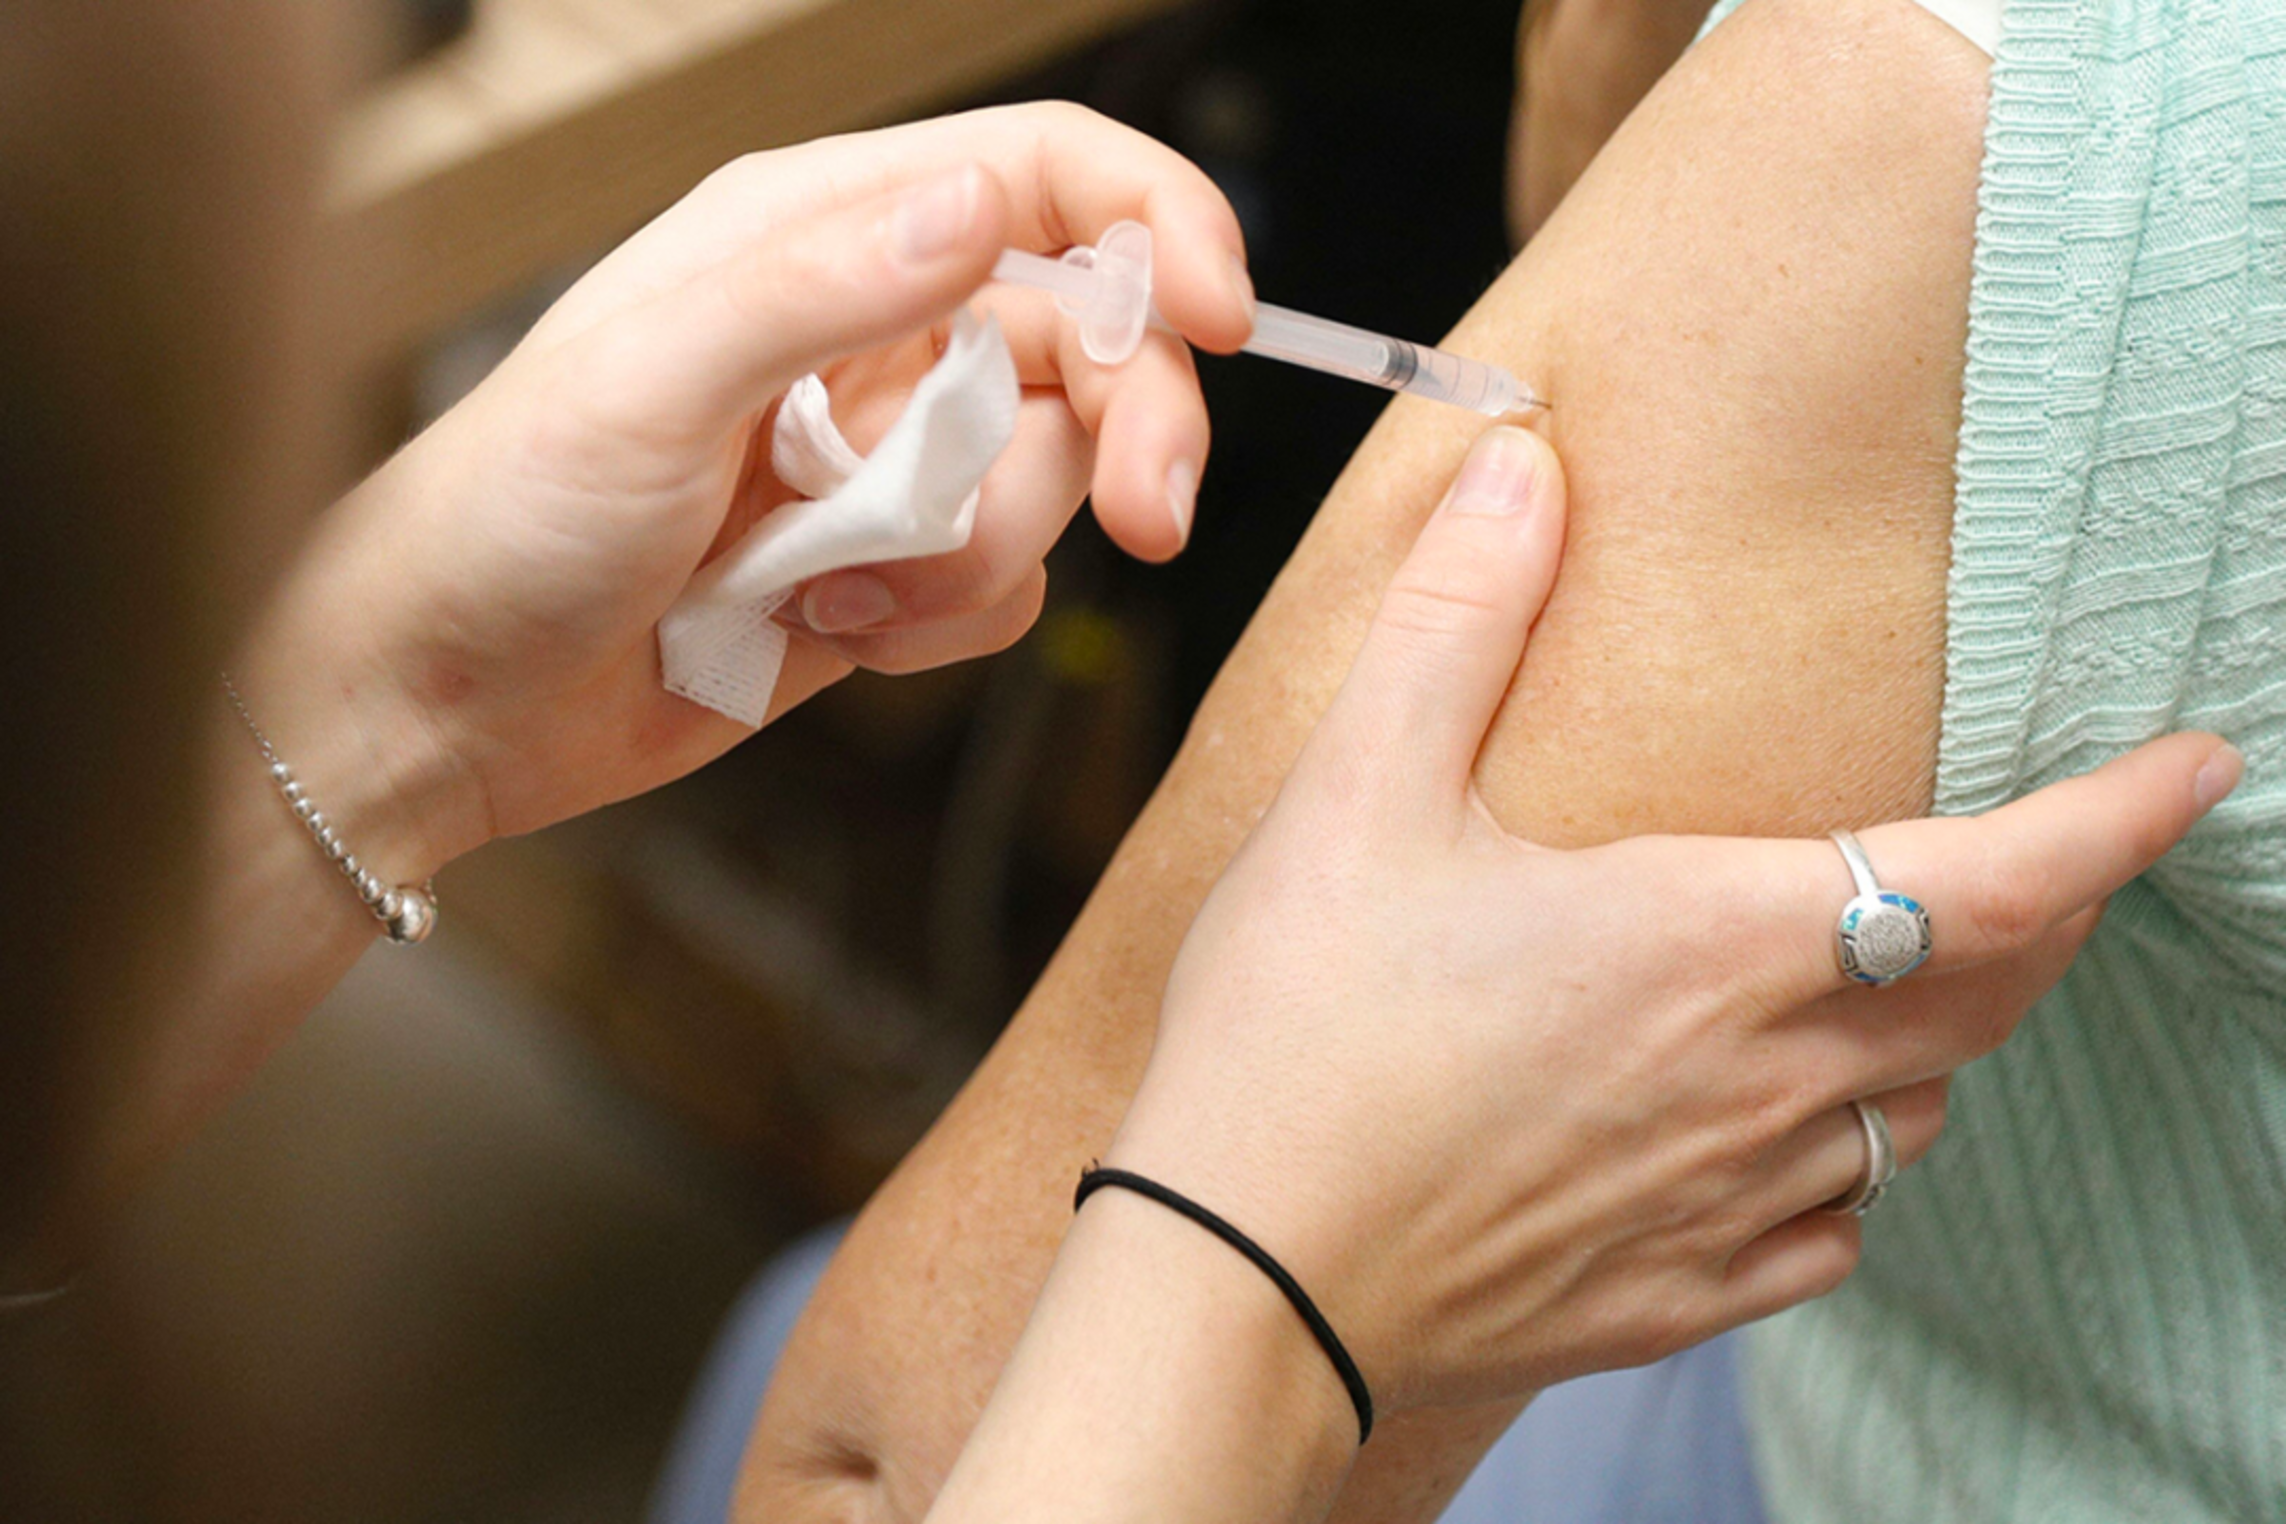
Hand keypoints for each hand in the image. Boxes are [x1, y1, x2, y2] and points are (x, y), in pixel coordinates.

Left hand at [242, 104, 1253, 876]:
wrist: (445, 704)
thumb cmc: (499, 522)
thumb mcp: (649, 381)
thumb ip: (825, 283)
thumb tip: (985, 203)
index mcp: (813, 233)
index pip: (1042, 177)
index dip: (1157, 227)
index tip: (1223, 318)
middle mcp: (864, 331)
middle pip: (1087, 340)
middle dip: (1131, 428)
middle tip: (1153, 521)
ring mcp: (880, 459)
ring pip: (1051, 480)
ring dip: (981, 554)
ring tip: (843, 591)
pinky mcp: (884, 572)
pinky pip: (1004, 588)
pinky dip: (946, 624)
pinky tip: (833, 633)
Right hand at [1106, 425, 2239, 1414]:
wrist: (1240, 1280)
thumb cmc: (1296, 1038)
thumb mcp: (1356, 794)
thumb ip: (1459, 619)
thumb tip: (1524, 460)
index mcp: (1712, 940)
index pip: (1997, 879)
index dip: (2117, 819)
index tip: (2200, 770)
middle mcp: (1761, 1077)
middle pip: (1988, 997)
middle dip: (2051, 916)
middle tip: (2060, 856)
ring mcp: (1729, 1202)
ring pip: (1916, 1113)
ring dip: (1940, 1035)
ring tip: (1898, 981)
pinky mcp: (1676, 1295)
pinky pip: (1833, 1228)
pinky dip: (1849, 1163)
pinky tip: (1785, 1139)